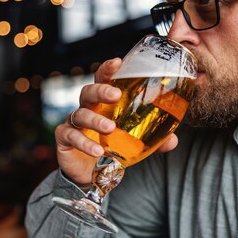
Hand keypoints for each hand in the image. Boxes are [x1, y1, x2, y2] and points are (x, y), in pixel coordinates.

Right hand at [54, 58, 178, 186]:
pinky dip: (84, 143)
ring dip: (95, 119)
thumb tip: (172, 141)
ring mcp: (74, 122)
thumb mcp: (136, 142)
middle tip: (115, 95)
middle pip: (88, 91)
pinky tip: (98, 151)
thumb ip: (154, 140)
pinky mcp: (64, 139)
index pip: (103, 79)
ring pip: (80, 113)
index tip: (118, 62)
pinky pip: (71, 135)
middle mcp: (87, 108)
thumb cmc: (113, 148)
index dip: (108, 69)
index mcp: (104, 103)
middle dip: (101, 90)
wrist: (92, 174)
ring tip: (110, 128)